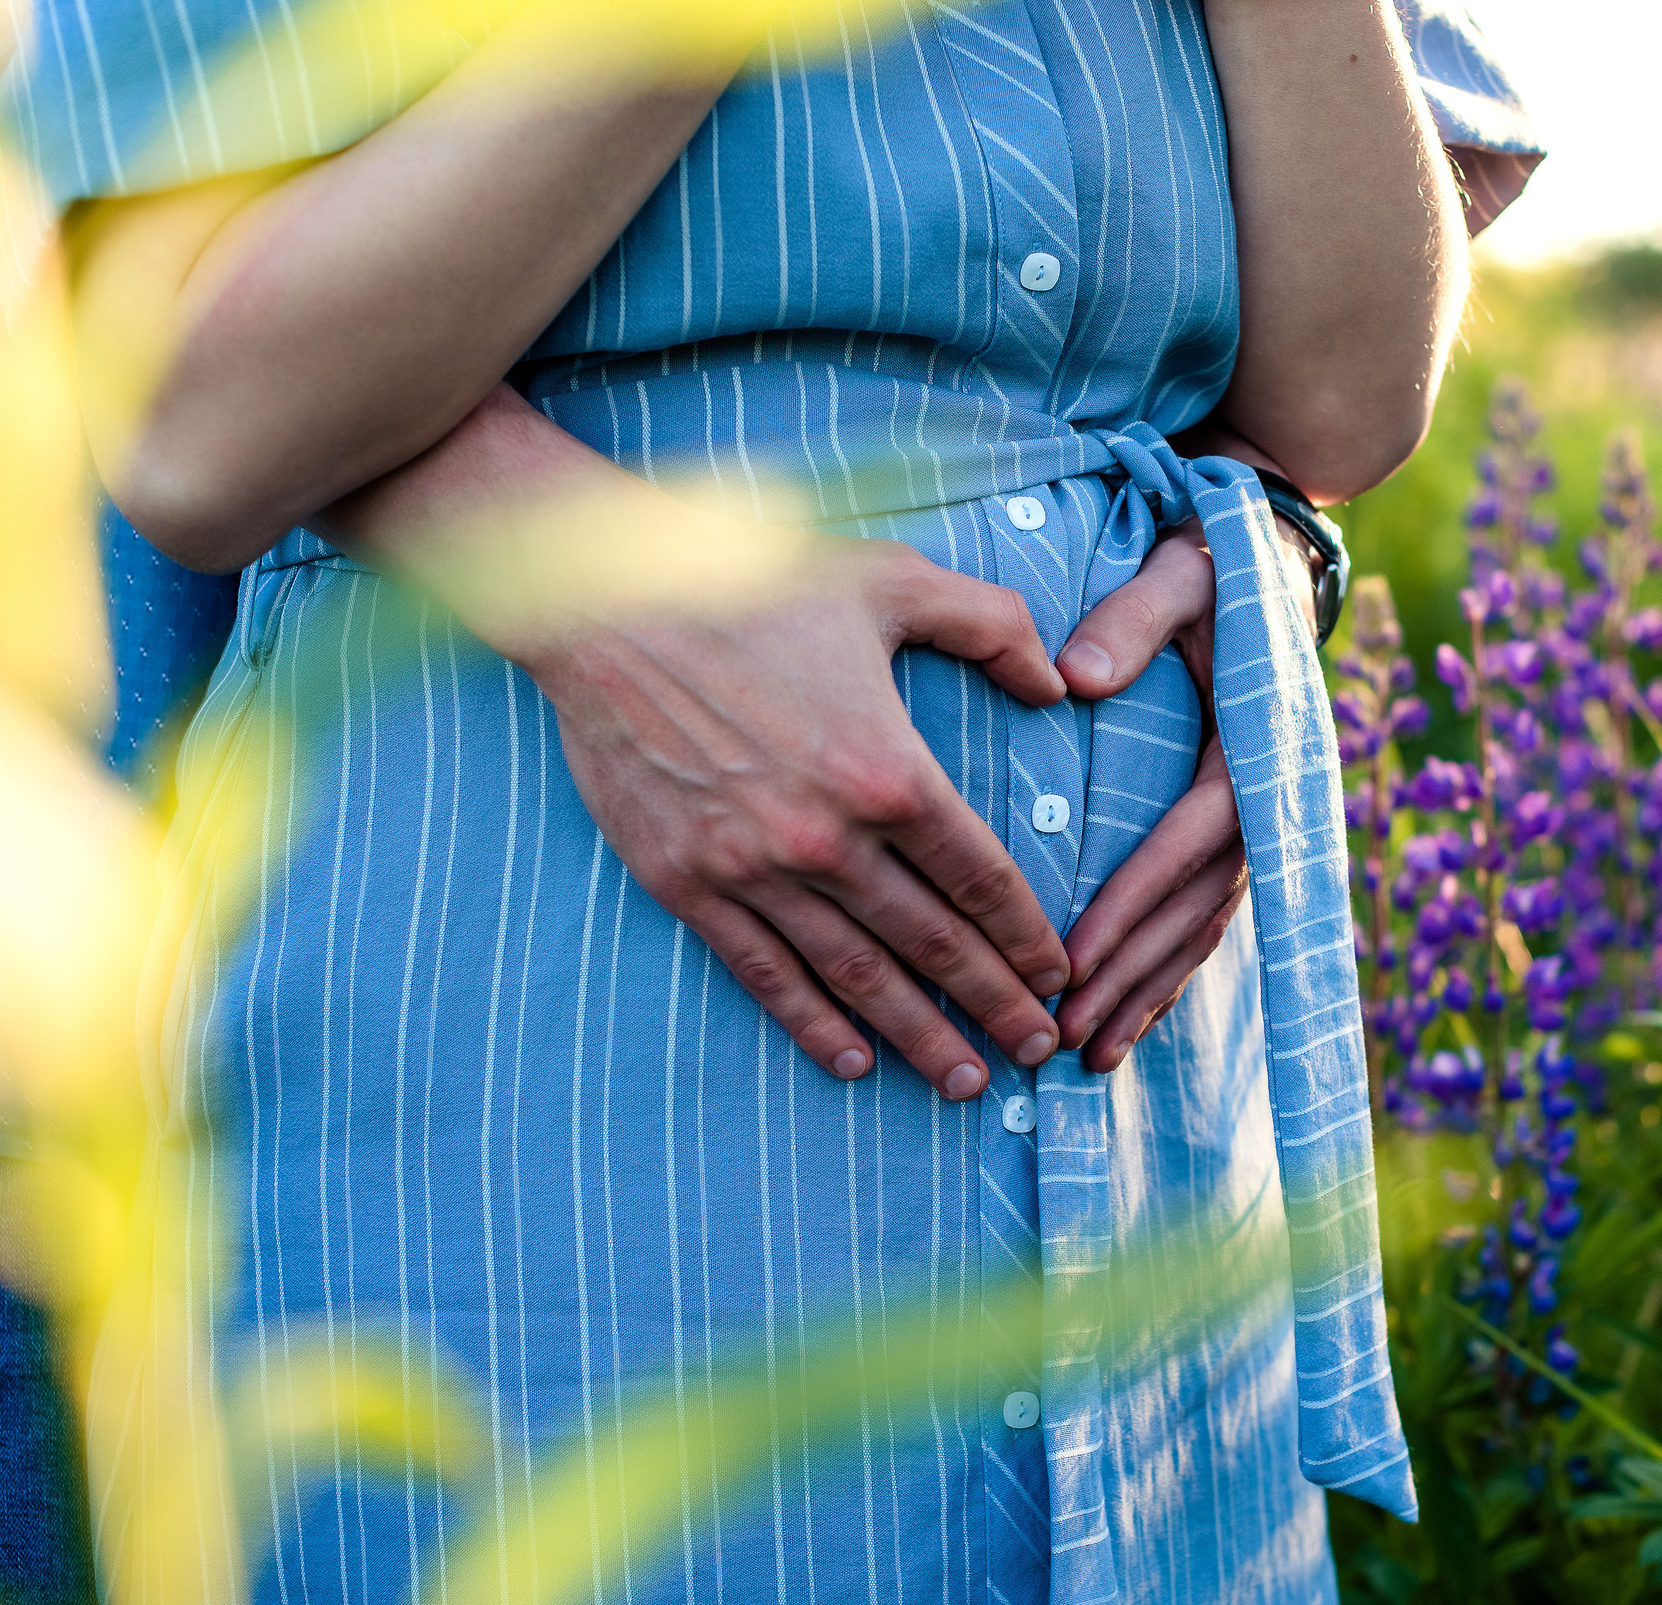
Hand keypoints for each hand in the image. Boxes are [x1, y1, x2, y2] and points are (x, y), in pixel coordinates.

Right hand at [329, 390, 1073, 1100]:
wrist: (602, 603)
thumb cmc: (753, 580)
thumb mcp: (893, 581)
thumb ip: (992, 626)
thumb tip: (1057, 687)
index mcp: (889, 772)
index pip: (981, 880)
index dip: (1028, 937)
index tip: (1059, 976)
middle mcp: (828, 838)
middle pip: (934, 944)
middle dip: (994, 1006)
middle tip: (1036, 1052)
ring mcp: (752, 870)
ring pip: (857, 976)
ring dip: (917, 1036)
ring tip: (964, 1082)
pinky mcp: (686, 884)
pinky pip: (763, 972)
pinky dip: (811, 1023)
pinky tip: (851, 1061)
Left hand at [1052, 513, 1322, 1072]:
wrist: (1271, 567)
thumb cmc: (1215, 570)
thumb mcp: (1181, 575)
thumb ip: (1133, 618)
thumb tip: (1075, 678)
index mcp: (1252, 746)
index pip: (1187, 839)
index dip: (1132, 902)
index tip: (1071, 958)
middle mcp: (1266, 798)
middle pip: (1195, 906)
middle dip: (1130, 974)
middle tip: (1063, 1031)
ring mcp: (1260, 824)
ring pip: (1204, 926)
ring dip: (1148, 992)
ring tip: (1088, 1053)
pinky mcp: (1242, 835)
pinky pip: (1207, 917)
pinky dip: (1169, 972)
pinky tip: (1127, 1023)